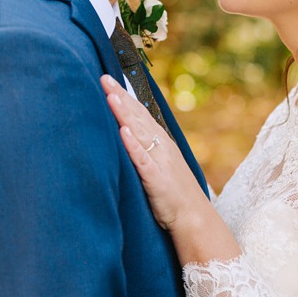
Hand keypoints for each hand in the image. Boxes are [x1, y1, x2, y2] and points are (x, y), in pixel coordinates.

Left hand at [102, 75, 206, 236]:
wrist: (194, 218)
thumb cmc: (175, 195)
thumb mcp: (160, 167)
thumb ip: (146, 152)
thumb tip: (127, 137)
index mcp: (161, 142)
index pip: (139, 113)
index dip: (124, 96)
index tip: (108, 80)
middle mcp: (161, 146)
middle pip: (137, 116)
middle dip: (120, 96)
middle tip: (103, 78)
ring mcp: (159, 161)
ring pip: (139, 132)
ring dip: (124, 113)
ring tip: (111, 96)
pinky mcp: (156, 178)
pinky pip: (142, 159)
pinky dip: (133, 144)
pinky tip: (123, 131)